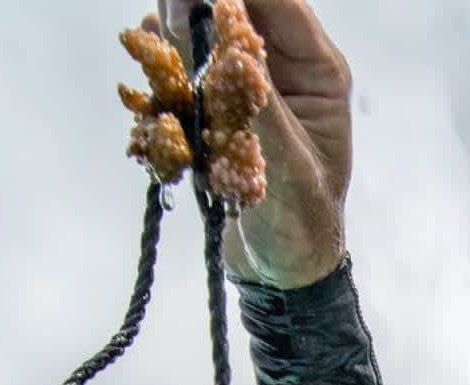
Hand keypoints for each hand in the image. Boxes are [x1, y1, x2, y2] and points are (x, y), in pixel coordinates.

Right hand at [156, 0, 351, 286]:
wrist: (280, 273)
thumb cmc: (301, 224)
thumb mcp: (285, 162)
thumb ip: (254, 95)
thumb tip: (225, 29)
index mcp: (315, 70)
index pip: (275, 0)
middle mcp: (279, 68)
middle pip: (227, 7)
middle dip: (192, 14)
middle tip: (165, 30)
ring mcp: (241, 86)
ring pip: (193, 37)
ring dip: (168, 55)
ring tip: (159, 80)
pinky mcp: (210, 108)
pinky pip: (174, 78)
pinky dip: (158, 91)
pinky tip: (154, 111)